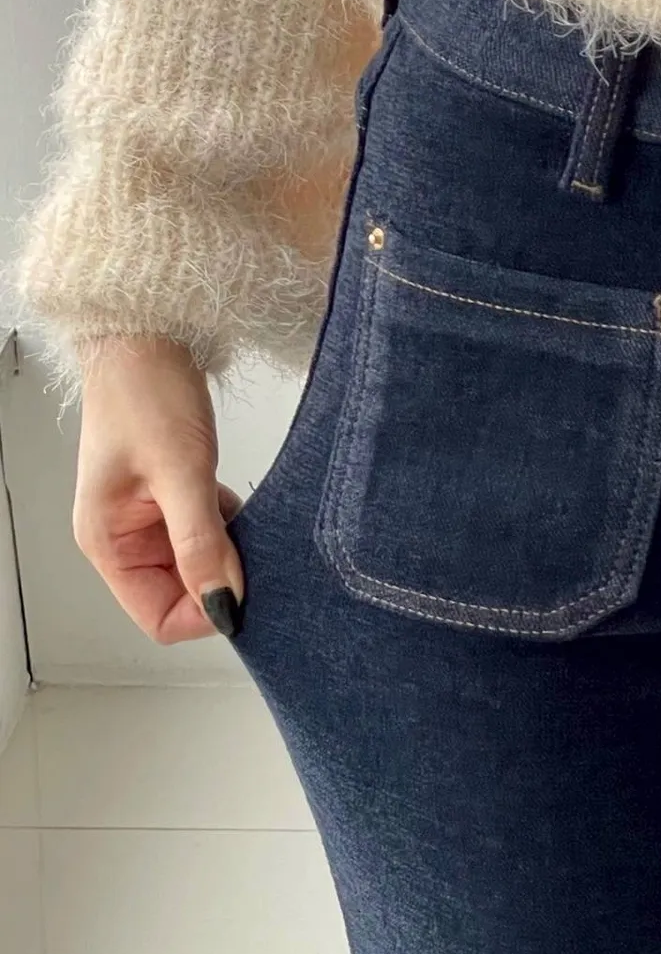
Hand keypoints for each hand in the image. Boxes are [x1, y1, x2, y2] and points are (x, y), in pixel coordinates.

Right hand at [72, 336, 245, 642]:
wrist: (147, 337)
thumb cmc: (146, 393)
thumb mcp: (180, 472)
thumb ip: (202, 541)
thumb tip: (224, 602)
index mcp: (108, 542)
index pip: (158, 616)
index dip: (205, 612)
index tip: (247, 592)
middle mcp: (125, 537)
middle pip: (181, 594)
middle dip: (221, 581)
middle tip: (259, 555)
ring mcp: (150, 517)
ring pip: (199, 562)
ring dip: (229, 552)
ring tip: (252, 524)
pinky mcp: (174, 495)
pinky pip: (208, 531)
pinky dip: (231, 527)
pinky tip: (244, 504)